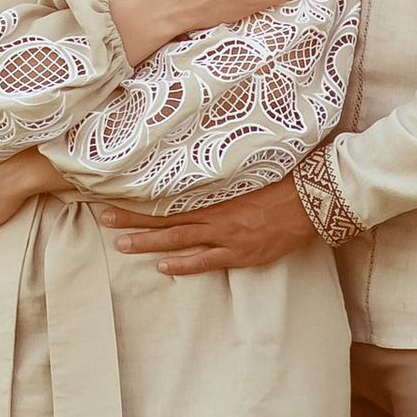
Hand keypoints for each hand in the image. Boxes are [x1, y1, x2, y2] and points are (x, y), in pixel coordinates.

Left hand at [102, 175, 321, 276]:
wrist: (312, 198)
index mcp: (216, 189)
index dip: (143, 195)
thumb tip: (208, 149)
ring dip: (148, 242)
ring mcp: (226, 235)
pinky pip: (206, 261)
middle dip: (133, 219)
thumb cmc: (285, 176)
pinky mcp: (241, 253)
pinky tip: (162, 267)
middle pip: (165, 217)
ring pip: (178, 239)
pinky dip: (183, 264)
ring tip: (121, 244)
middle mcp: (215, 212)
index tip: (118, 192)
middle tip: (104, 218)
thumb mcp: (252, 165)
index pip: (170, 194)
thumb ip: (228, 165)